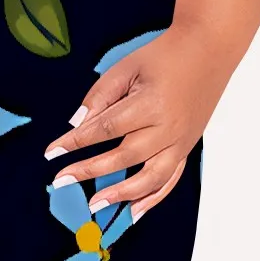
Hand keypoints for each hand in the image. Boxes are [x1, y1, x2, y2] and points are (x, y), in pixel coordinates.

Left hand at [41, 26, 237, 221]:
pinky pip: (171, 179)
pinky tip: (133, 211)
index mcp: (150, 105)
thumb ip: (99, 97)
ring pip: (150, 178)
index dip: (75, 142)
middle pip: (124, 157)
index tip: (52, 152)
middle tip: (61, 180)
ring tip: (95, 204)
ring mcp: (181, 141)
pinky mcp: (187, 147)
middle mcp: (168, 128)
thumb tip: (75, 124)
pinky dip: (153, 198)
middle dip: (89, 171)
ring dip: (121, 194)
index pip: (104, 129)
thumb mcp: (126, 67)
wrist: (207, 50)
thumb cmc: (164, 55)